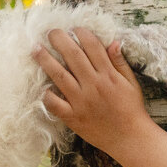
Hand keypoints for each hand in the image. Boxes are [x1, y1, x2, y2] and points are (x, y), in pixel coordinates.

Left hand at [32, 28, 166, 166]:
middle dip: (60, 40)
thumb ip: (120, 62)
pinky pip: (55, 104)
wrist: (130, 138)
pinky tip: (42, 86)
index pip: (93, 47)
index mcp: (108, 75)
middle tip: (50, 32)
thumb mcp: (131, 83)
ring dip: (46, 60)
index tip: (74, 28)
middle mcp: (93, 85)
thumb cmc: (131, 109)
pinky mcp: (73, 117)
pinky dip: (47, 95)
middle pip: (73, 56)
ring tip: (35, 49)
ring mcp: (81, 102)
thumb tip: (113, 42)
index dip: (82, 34)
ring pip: (60, 76)